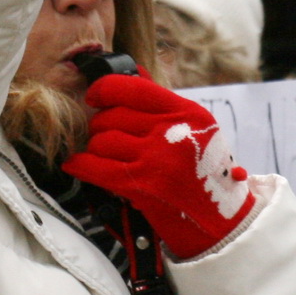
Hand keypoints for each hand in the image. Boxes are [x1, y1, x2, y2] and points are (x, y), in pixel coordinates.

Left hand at [63, 72, 254, 260]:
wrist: (221, 223)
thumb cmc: (206, 174)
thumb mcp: (196, 130)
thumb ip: (163, 102)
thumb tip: (133, 71)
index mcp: (186, 112)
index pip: (134, 87)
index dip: (105, 88)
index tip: (94, 95)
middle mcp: (172, 130)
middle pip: (113, 115)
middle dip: (99, 125)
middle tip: (101, 135)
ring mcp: (156, 157)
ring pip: (102, 141)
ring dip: (94, 148)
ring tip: (100, 154)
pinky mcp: (142, 186)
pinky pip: (98, 168)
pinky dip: (81, 165)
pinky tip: (74, 164)